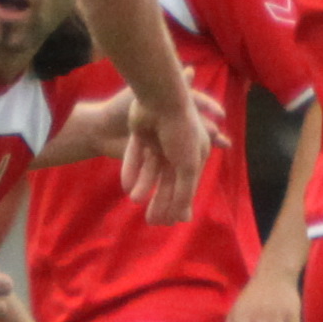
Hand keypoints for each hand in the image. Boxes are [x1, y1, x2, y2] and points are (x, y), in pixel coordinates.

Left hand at [122, 97, 211, 224]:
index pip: (187, 184)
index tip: (172, 222)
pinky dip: (131, 169)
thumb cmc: (181, 131)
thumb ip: (185, 190)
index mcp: (196, 153)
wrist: (160, 99)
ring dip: (146, 185)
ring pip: (151, 169)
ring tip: (135, 200)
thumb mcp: (188, 165)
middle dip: (161, 199)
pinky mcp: (140, 134)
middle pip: (168, 179)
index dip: (179, 203)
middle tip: (152, 220)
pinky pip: (135, 156)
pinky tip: (127, 186)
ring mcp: (159, 140)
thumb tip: (184, 217)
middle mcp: (178, 147)